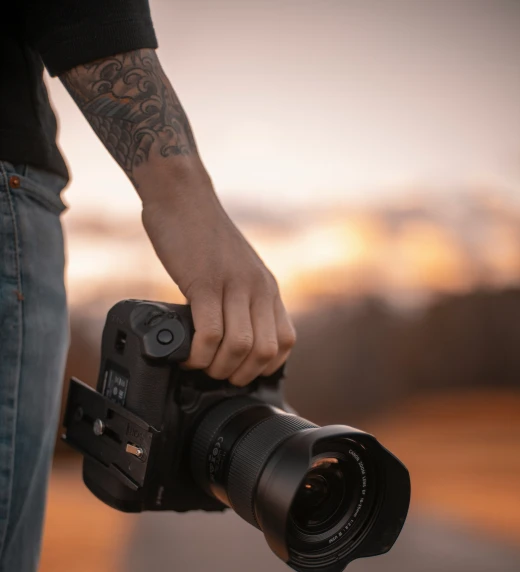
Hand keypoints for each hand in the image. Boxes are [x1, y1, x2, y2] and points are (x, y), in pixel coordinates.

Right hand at [141, 167, 295, 386]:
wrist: (182, 197)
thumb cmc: (202, 237)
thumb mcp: (236, 270)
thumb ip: (241, 300)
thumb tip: (233, 338)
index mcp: (267, 288)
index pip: (285, 341)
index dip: (265, 367)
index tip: (241, 370)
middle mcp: (257, 288)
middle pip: (265, 351)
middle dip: (241, 374)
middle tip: (218, 374)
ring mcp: (233, 285)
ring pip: (241, 346)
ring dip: (219, 367)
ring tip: (201, 365)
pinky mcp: (205, 282)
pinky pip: (210, 332)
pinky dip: (199, 354)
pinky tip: (188, 353)